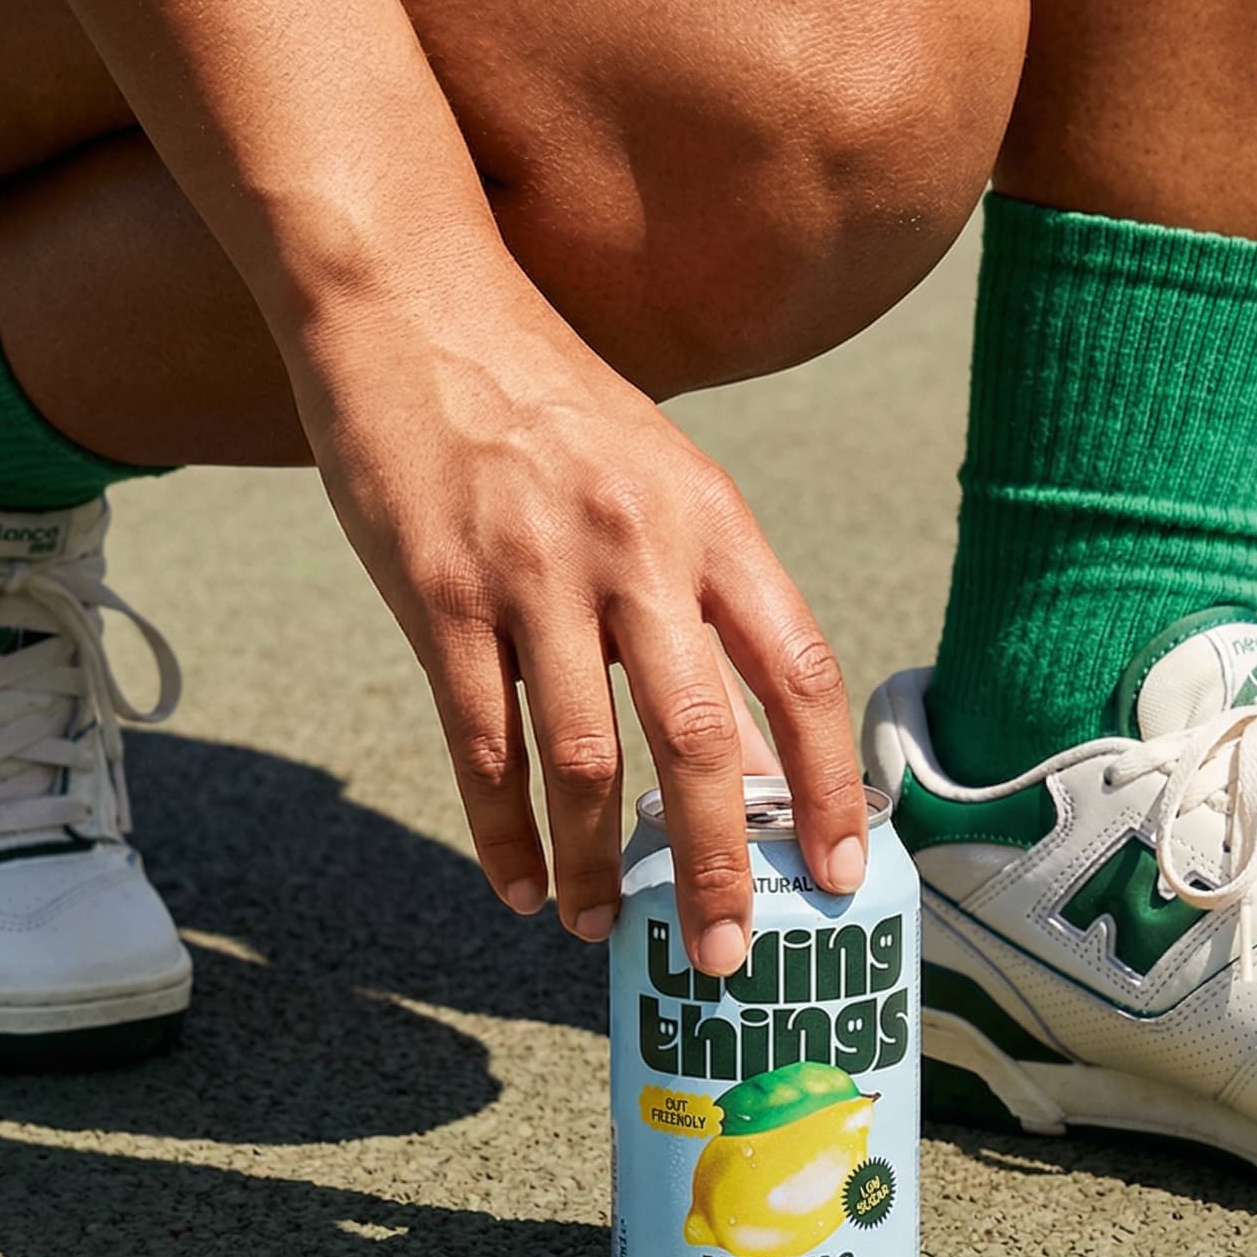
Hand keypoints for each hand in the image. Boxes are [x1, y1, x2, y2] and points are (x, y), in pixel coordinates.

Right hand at [291, 273, 866, 976]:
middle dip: (719, 865)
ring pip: (585, 762)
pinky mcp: (441, 595)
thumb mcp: (662, 471)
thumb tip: (748, 739)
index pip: (802, 673)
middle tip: (723, 951)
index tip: (844, 868)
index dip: (832, 785)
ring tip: (600, 926)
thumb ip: (707, 590)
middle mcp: (637, 549)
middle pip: (701, 742)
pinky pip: (481, 744)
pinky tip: (521, 883)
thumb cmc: (549, 401)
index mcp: (713, 519)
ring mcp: (536, 573)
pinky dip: (503, 831)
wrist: (413, 304)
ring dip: (599, 865)